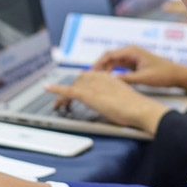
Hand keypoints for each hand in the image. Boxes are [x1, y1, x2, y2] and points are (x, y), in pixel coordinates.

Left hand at [47, 70, 170, 133]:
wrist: (140, 108)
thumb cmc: (137, 108)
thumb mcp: (124, 100)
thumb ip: (115, 99)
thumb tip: (114, 106)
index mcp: (108, 77)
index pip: (88, 77)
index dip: (79, 85)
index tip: (74, 92)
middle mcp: (99, 77)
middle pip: (78, 81)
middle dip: (69, 91)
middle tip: (63, 102)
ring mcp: (93, 84)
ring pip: (72, 87)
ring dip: (62, 96)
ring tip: (58, 105)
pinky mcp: (88, 94)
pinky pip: (68, 90)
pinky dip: (55, 89)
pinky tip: (47, 88)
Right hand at [94, 45, 186, 92]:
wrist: (177, 74)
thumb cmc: (163, 74)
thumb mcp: (144, 78)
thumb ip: (128, 79)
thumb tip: (112, 81)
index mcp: (132, 51)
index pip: (109, 54)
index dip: (98, 63)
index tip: (90, 73)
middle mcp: (130, 52)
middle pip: (108, 57)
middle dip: (98, 66)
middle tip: (89, 78)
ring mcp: (131, 57)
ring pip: (112, 62)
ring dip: (104, 70)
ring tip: (95, 81)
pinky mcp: (133, 64)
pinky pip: (118, 66)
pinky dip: (111, 72)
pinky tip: (106, 81)